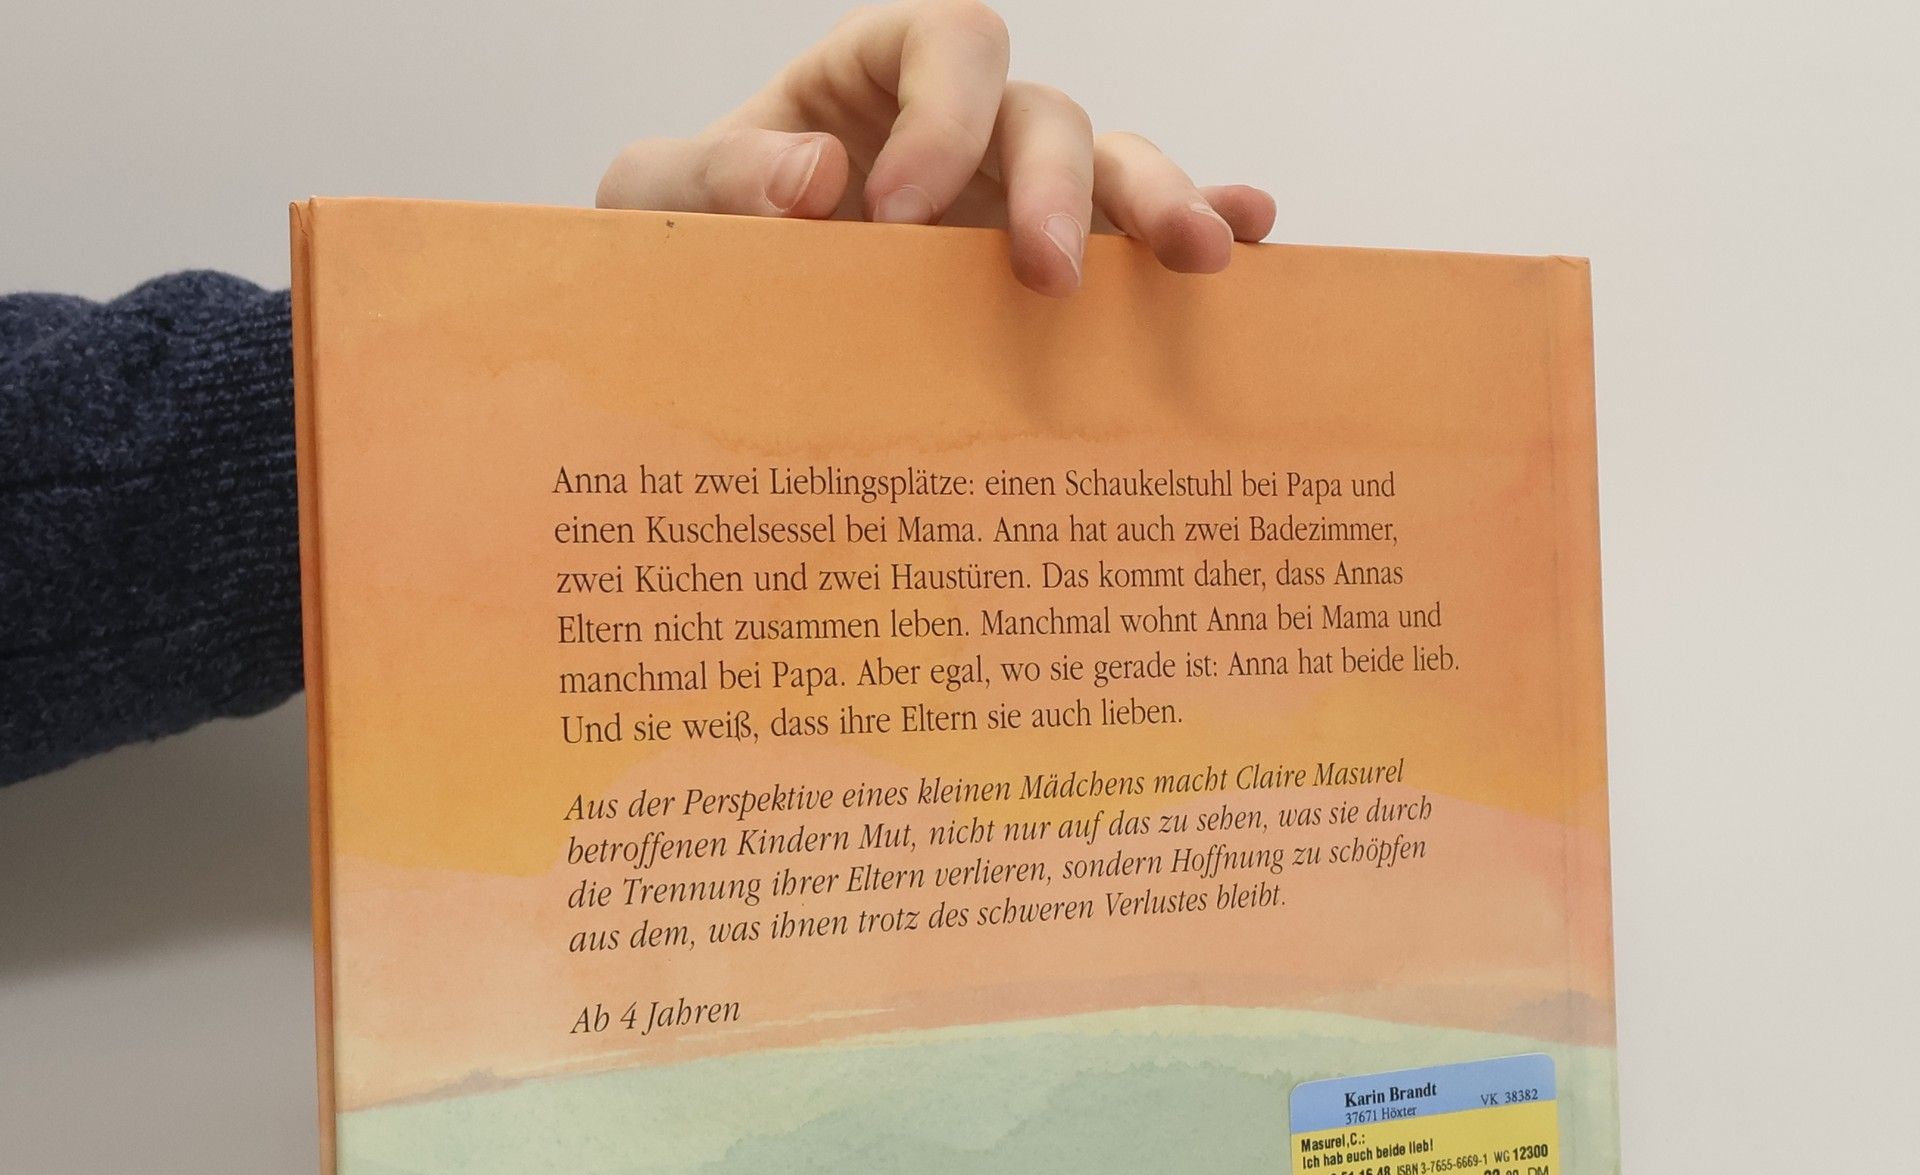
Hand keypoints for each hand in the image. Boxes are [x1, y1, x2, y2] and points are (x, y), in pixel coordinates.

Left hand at [596, 0, 1274, 296]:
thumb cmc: (686, 252)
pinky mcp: (1038, 277)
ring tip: (1202, 253)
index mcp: (870, 82)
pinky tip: (1247, 238)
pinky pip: (1128, 242)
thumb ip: (709, 178)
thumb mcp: (654, 203)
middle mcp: (957, 133)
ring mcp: (1010, 206)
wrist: (707, 339)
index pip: (942, 43)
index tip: (894, 215)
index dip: (939, 113)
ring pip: (1107, 171)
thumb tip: (818, 178)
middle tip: (1045, 276)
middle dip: (1055, 186)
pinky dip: (1193, 226)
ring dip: (1158, 204)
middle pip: (1043, 112)